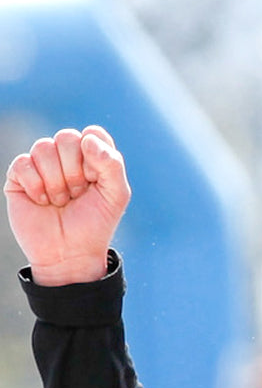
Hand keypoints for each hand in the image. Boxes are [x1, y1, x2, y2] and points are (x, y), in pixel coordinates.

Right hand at [5, 125, 130, 285]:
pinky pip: (23, 163)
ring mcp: (41, 165)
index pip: (92, 133)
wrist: (70, 253)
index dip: (95, 155)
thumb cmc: (95, 224)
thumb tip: (87, 138)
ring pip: (43, 147)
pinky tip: (43, 202)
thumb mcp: (116, 195)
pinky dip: (37, 186)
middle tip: (77, 194)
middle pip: (66, 137)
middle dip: (75, 170)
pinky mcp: (19, 176)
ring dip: (56, 181)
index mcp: (91, 158)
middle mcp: (65, 157)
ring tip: (61, 201)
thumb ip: (112, 164)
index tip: (95, 179)